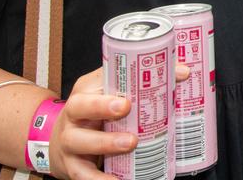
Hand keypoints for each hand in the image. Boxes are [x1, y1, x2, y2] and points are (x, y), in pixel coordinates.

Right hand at [48, 65, 188, 178]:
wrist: (60, 143)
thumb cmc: (94, 114)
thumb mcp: (110, 94)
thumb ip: (140, 83)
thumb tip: (182, 72)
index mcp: (85, 92)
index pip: (97, 82)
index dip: (114, 83)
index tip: (129, 94)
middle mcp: (73, 116)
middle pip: (79, 107)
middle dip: (101, 107)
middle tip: (125, 108)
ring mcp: (69, 141)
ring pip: (80, 141)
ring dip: (106, 143)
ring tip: (131, 143)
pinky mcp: (72, 165)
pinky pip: (83, 175)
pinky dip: (99, 179)